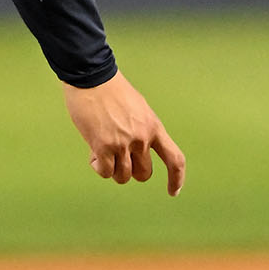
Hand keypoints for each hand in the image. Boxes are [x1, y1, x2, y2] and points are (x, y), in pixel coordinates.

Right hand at [62, 72, 184, 195]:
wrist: (91, 77)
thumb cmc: (110, 90)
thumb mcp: (137, 109)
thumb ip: (141, 129)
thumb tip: (135, 151)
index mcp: (154, 127)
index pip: (175, 159)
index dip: (176, 179)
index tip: (173, 191)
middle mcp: (142, 138)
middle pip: (144, 174)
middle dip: (131, 171)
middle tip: (117, 159)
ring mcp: (123, 143)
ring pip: (123, 176)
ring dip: (112, 170)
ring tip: (101, 153)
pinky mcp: (103, 146)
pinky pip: (105, 171)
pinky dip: (98, 167)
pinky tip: (92, 154)